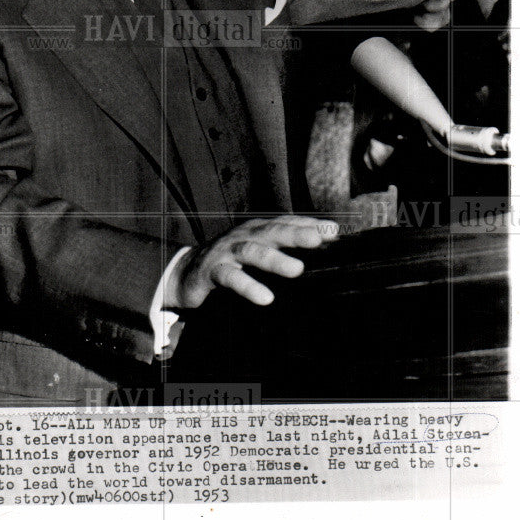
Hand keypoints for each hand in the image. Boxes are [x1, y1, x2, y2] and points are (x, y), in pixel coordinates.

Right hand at [165, 215, 338, 309]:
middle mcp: (242, 236)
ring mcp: (226, 252)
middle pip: (270, 231)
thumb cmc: (229, 262)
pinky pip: (230, 277)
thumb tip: (321, 248)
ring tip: (297, 269)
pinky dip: (248, 286)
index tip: (333, 230)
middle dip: (295, 234)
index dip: (307, 224)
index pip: (284, 222)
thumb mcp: (256, 252)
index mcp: (256, 230)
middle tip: (317, 239)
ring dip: (274, 259)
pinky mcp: (212, 271)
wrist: (186, 273)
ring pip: (251, 251)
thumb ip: (283, 250)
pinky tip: (264, 297)